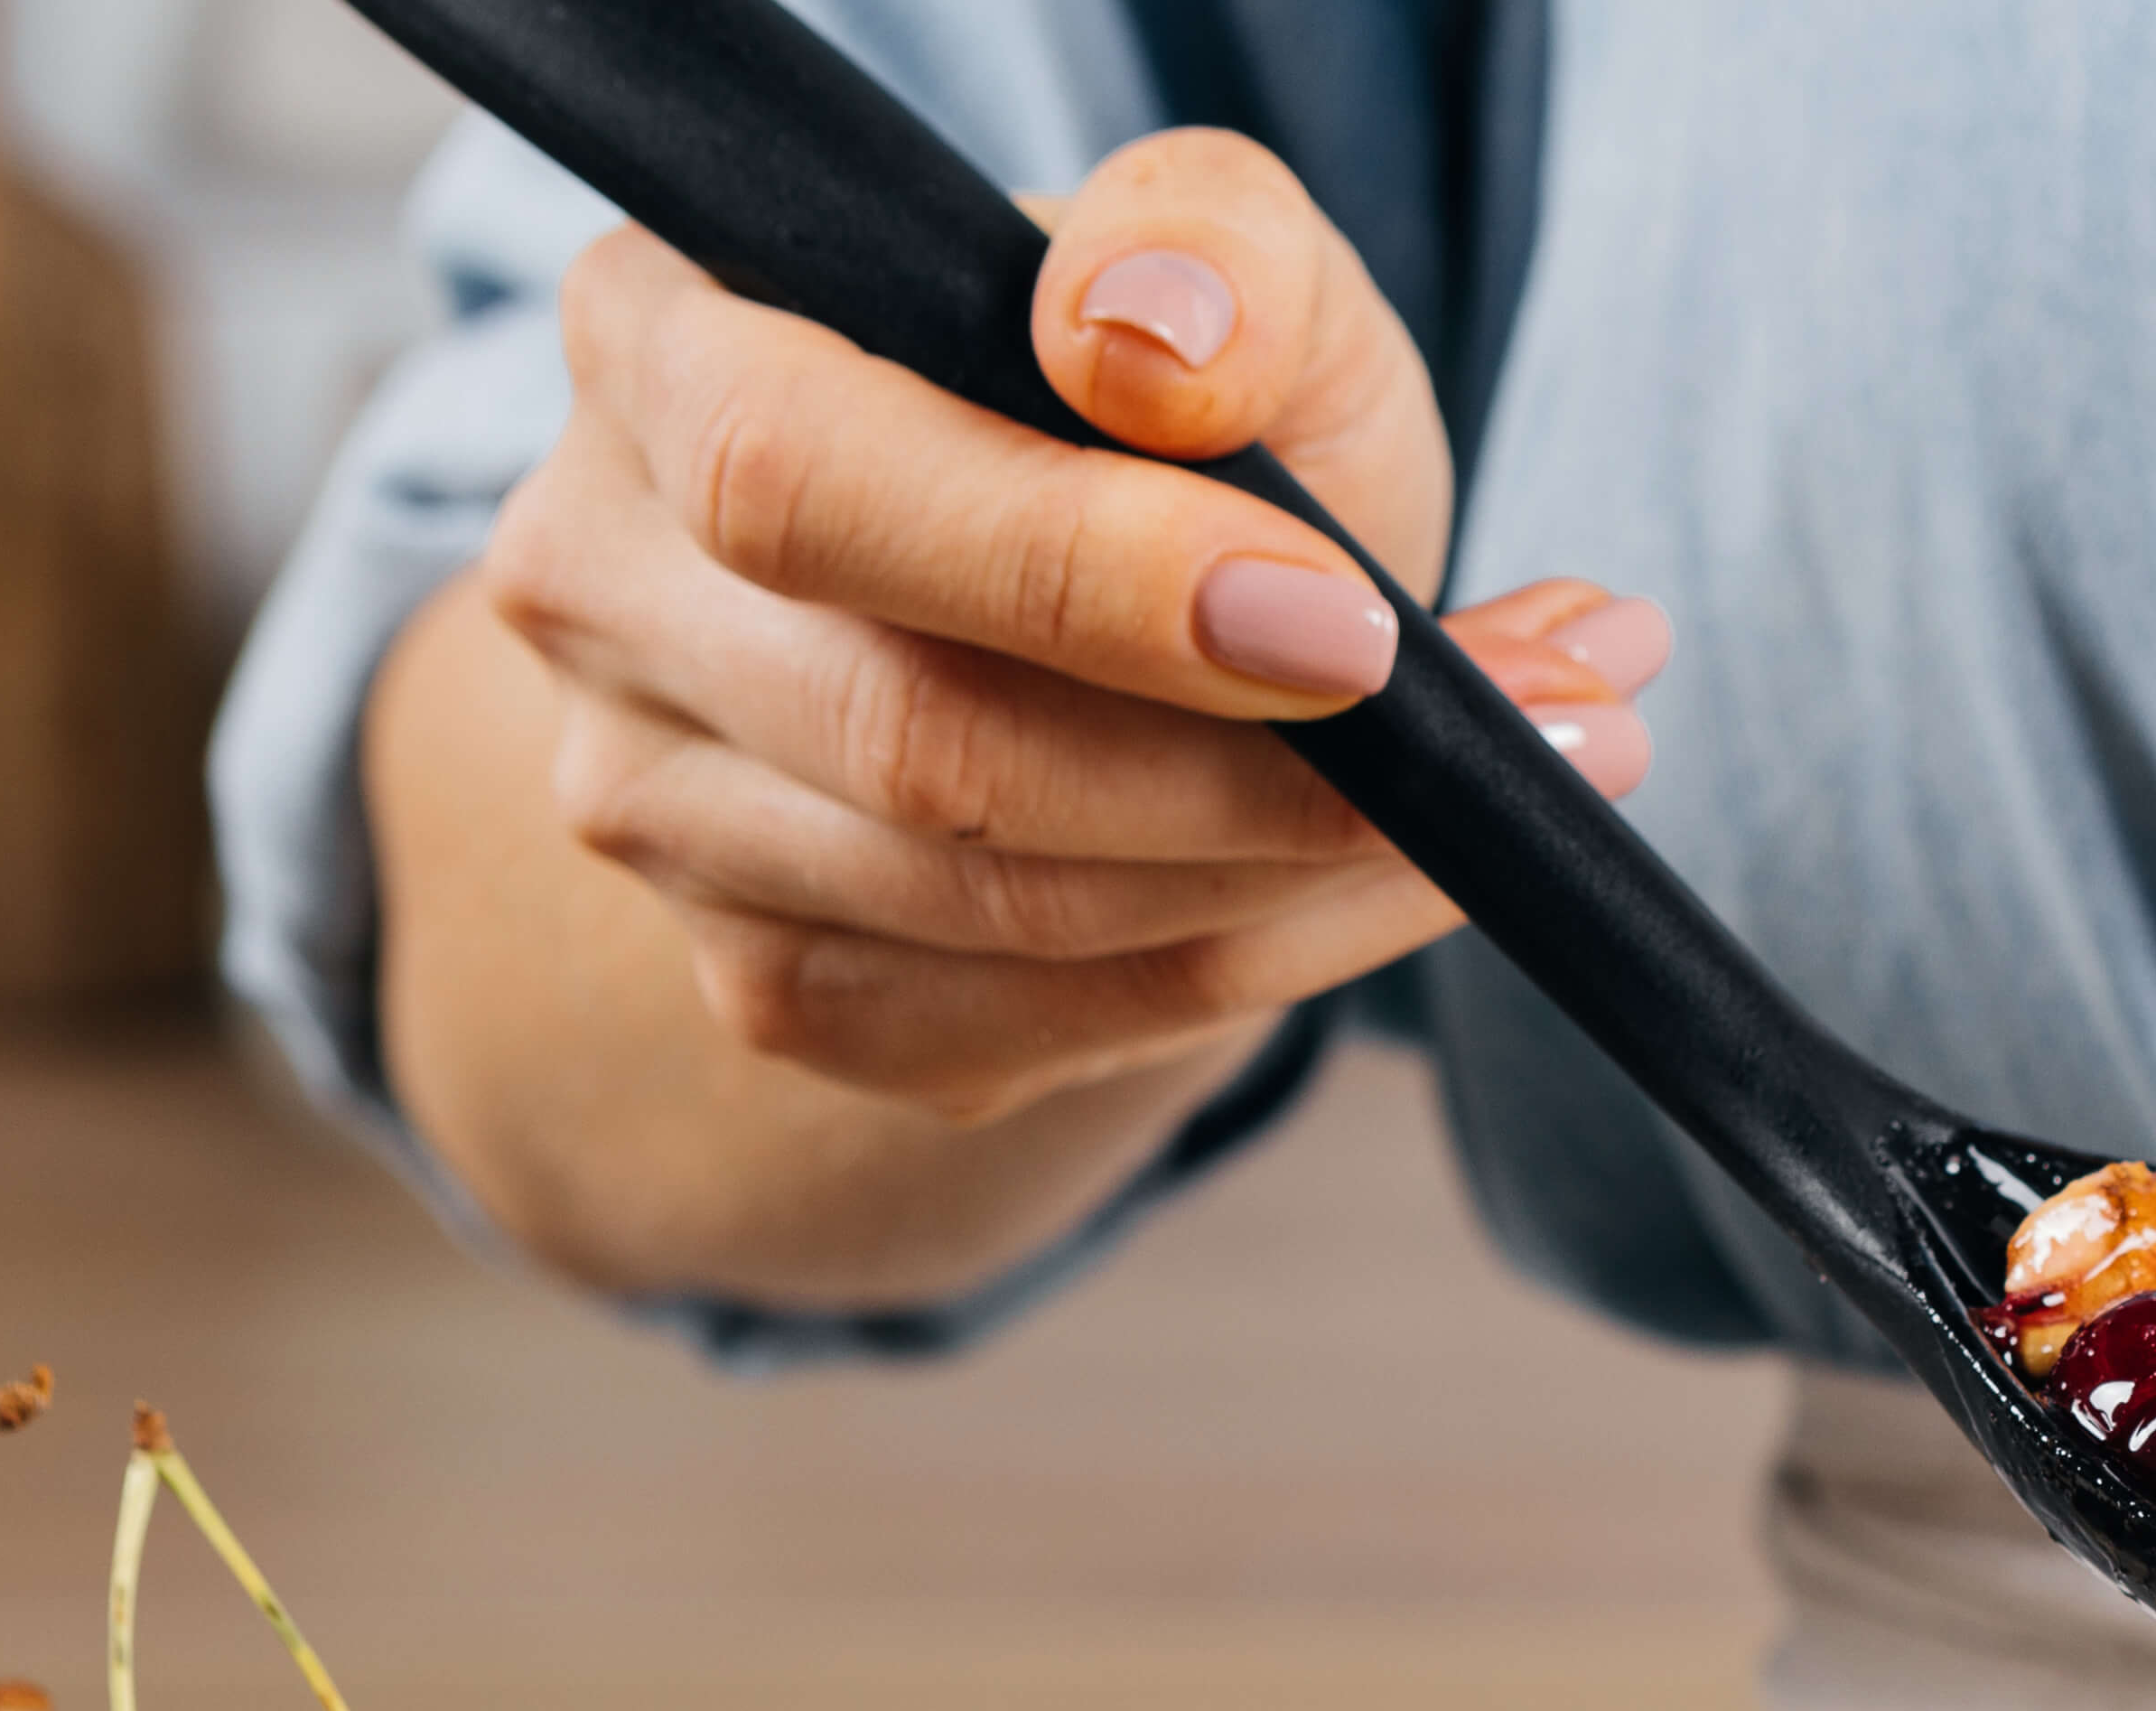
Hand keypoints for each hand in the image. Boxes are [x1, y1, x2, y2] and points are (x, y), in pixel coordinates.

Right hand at [474, 128, 1662, 1125]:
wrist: (1087, 609)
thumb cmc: (1145, 406)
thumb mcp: (1213, 265)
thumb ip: (1203, 244)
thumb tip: (1150, 339)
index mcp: (652, 347)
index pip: (806, 481)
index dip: (1078, 573)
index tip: (1353, 620)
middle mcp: (601, 590)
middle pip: (921, 741)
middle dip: (1275, 763)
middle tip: (1554, 718)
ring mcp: (666, 817)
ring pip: (1013, 910)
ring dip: (1327, 866)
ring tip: (1549, 762)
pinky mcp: (781, 990)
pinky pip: (1058, 1021)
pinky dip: (1281, 949)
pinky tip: (1421, 865)